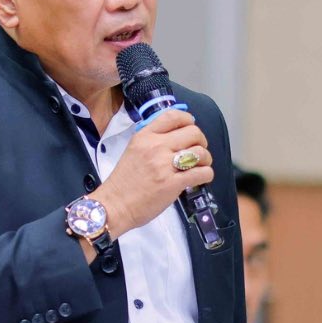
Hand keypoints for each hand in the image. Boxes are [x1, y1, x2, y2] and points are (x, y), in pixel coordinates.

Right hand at [93, 107, 212, 235]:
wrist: (115, 206)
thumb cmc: (124, 181)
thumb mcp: (133, 150)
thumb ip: (152, 141)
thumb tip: (177, 137)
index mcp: (145, 136)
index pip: (173, 116)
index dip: (188, 120)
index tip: (190, 128)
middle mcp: (156, 146)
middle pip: (193, 132)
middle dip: (201, 141)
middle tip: (198, 152)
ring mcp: (164, 165)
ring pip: (200, 152)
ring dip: (206, 159)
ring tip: (200, 166)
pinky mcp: (173, 184)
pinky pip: (201, 173)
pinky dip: (206, 174)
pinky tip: (201, 178)